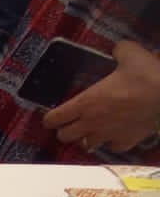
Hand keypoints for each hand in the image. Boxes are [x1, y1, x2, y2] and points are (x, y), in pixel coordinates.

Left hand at [44, 41, 159, 152]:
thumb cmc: (146, 76)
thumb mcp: (130, 54)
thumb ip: (119, 51)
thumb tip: (118, 48)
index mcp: (86, 102)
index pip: (55, 118)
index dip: (50, 118)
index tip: (51, 117)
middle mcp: (91, 122)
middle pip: (64, 136)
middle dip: (65, 130)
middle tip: (72, 123)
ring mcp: (108, 135)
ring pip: (86, 145)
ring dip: (87, 138)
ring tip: (93, 130)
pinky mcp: (125, 142)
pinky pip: (112, 147)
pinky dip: (112, 142)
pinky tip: (117, 134)